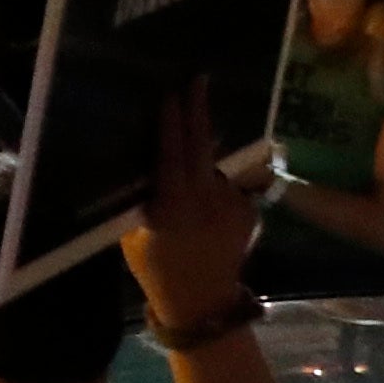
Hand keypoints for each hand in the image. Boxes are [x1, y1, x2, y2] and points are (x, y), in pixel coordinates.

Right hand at [116, 76, 258, 325]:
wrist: (203, 302)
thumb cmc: (155, 268)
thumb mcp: (134, 234)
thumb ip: (144, 200)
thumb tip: (145, 165)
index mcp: (172, 207)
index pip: (171, 156)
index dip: (171, 124)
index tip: (171, 94)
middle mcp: (206, 202)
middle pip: (202, 148)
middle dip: (199, 112)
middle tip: (198, 80)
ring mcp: (232, 206)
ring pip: (214, 169)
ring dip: (204, 161)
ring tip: (191, 172)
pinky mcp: (249, 212)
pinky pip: (229, 189)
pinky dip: (216, 190)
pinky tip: (206, 209)